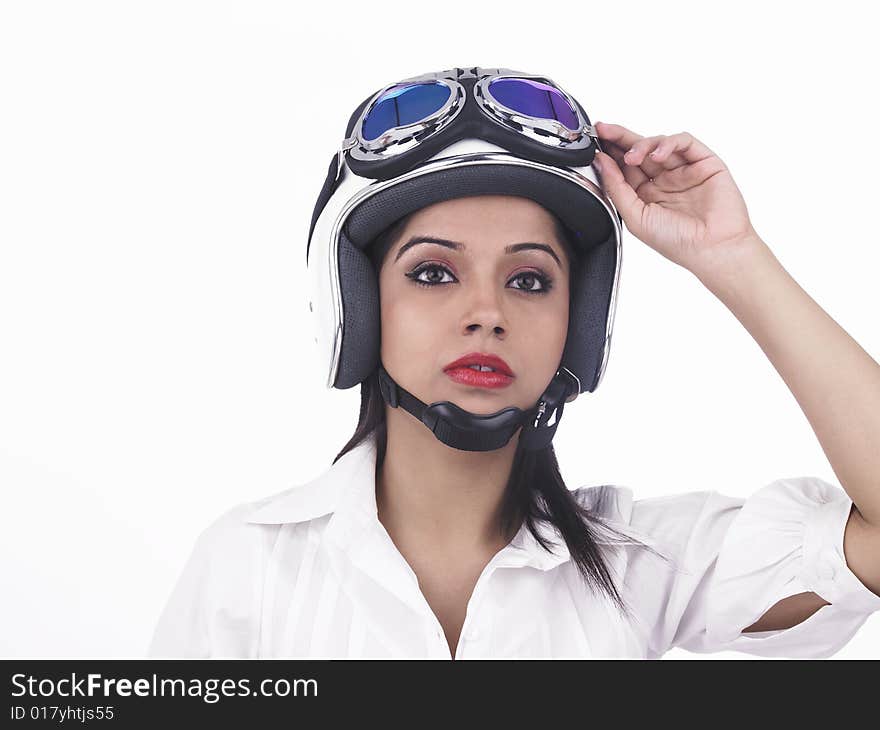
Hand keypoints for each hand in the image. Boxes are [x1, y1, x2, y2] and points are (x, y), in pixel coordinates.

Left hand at [592, 122, 760, 274]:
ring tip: (632, 156)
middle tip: (603, 130)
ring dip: (642, 145)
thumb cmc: (678, 242)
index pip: (624, 168)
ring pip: (658, 144)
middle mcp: (663, 181)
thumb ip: (616, 189)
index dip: (609, 154)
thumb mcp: (635, 218)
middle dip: (619, 138)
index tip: (594, 143)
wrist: (713, 249)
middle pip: (639, 151)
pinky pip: (684, 142)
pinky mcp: (704, 162)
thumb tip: (601, 163)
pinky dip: (669, 143)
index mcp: (646, 196)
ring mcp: (683, 170)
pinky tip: (658, 154)